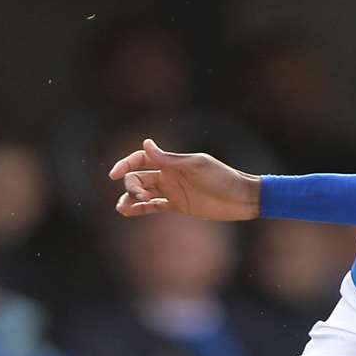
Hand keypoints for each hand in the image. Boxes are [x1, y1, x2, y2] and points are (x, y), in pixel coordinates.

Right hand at [107, 138, 259, 220]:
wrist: (241, 198)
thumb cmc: (223, 178)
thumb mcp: (196, 166)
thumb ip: (169, 159)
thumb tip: (145, 143)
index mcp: (173, 162)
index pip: (142, 159)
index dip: (126, 164)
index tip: (113, 174)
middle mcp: (170, 175)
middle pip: (139, 178)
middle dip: (132, 186)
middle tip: (141, 196)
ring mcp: (173, 191)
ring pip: (143, 193)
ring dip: (130, 198)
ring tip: (123, 207)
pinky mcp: (178, 206)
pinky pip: (153, 207)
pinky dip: (140, 209)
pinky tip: (129, 212)